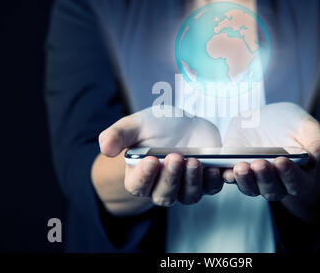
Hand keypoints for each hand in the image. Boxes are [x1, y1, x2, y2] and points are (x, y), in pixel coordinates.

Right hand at [99, 106, 223, 206]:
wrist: (185, 124)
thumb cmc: (157, 126)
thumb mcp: (136, 124)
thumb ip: (118, 134)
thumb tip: (104, 148)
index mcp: (140, 176)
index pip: (137, 186)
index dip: (144, 177)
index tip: (151, 160)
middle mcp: (161, 186)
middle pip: (164, 195)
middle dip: (170, 177)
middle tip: (176, 157)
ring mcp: (185, 186)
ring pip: (188, 196)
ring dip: (192, 181)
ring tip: (195, 161)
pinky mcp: (205, 180)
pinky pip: (211, 188)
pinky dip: (214, 180)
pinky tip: (215, 168)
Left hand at [223, 102, 319, 221]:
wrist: (268, 119)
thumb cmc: (292, 125)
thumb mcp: (307, 128)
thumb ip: (317, 143)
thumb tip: (316, 158)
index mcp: (301, 176)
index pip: (298, 184)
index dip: (290, 175)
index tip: (282, 161)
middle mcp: (278, 183)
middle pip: (273, 190)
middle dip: (266, 178)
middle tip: (260, 163)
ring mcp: (256, 179)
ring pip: (251, 188)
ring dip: (246, 180)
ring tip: (241, 167)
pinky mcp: (238, 171)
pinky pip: (232, 179)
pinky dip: (228, 177)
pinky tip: (225, 171)